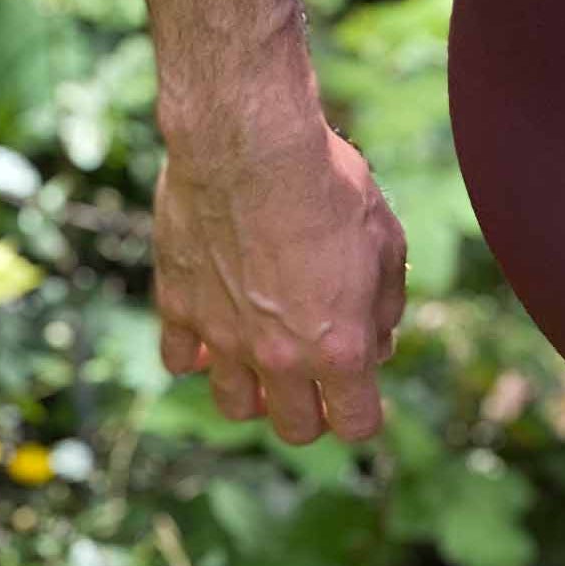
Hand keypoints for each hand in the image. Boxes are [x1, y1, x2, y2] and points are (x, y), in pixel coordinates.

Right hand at [152, 119, 407, 444]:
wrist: (248, 137)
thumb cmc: (328, 185)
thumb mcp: (386, 247)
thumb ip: (383, 311)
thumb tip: (376, 346)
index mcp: (340, 350)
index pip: (356, 425)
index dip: (362, 414)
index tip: (358, 393)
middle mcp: (281, 356)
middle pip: (295, 429)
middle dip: (309, 413)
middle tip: (312, 381)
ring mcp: (224, 335)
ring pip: (234, 406)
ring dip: (252, 394)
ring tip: (262, 364)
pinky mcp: (178, 304)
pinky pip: (179, 358)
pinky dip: (195, 354)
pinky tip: (213, 330)